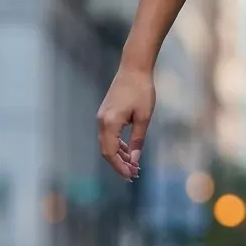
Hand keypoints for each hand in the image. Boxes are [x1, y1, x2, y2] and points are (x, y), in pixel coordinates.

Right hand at [97, 65, 155, 180]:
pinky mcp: (105, 114)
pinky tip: (128, 151)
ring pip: (106, 144)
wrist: (134, 68)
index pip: (110, 153)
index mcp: (110, 123)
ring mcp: (102, 117)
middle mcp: (102, 121)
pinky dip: (117, 145)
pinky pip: (108, 135)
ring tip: (134, 166)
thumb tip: (135, 160)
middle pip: (106, 151)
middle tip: (134, 175)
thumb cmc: (142, 91)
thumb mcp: (144, 118)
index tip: (131, 176)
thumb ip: (138, 140)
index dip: (120, 167)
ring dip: (119, 156)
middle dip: (119, 164)